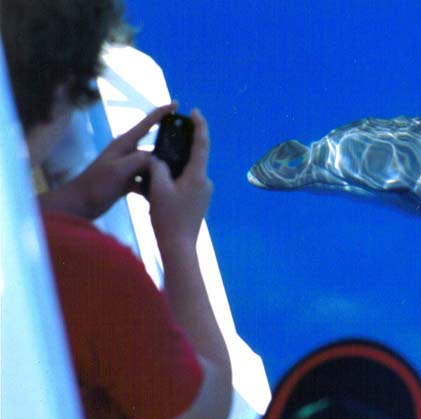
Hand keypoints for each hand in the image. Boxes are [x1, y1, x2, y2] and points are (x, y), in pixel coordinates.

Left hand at [41, 103, 176, 218]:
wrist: (80, 204)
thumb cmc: (97, 185)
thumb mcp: (119, 170)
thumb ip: (140, 160)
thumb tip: (159, 158)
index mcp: (125, 143)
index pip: (147, 122)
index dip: (162, 112)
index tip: (177, 104)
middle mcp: (128, 151)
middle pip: (154, 145)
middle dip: (169, 148)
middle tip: (189, 153)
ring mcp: (128, 166)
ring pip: (152, 165)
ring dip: (162, 171)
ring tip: (179, 177)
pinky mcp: (127, 180)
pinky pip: (147, 179)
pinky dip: (153, 186)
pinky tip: (162, 195)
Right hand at [146, 108, 212, 248]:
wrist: (179, 246)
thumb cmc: (168, 218)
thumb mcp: (158, 189)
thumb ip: (157, 167)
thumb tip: (156, 159)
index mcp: (198, 176)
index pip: (201, 145)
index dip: (199, 126)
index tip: (195, 112)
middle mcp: (205, 182)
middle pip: (194, 157)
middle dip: (182, 145)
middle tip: (169, 133)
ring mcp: (203, 193)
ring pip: (188, 171)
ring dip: (175, 165)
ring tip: (157, 160)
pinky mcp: (198, 202)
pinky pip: (186, 183)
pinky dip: (174, 178)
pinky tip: (159, 182)